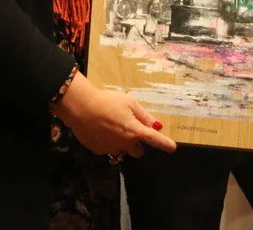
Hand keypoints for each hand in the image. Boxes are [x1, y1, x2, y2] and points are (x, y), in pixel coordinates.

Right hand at [51, 73, 176, 157]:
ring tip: (112, 126)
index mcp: (135, 131)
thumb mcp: (129, 103)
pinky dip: (108, 142)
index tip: (172, 148)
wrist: (80, 107)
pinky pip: (108, 149)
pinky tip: (101, 130)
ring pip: (122, 150)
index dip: (165, 144)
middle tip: (130, 129)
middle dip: (137, 144)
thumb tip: (157, 126)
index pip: (155, 140)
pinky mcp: (98, 150)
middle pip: (138, 152)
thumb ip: (144, 116)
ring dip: (122, 143)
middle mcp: (125, 144)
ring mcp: (111, 149)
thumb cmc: (107, 101)